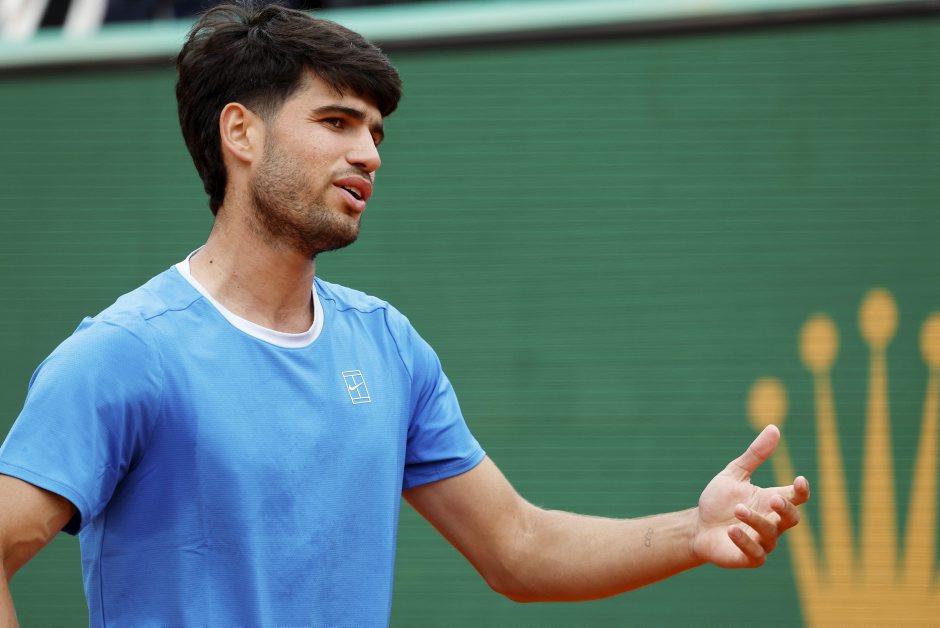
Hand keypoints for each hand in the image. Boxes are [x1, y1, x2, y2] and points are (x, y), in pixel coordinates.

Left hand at [691, 425, 809, 567]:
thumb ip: (755, 455)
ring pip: (771, 534)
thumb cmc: (720, 501)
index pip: (795, 497)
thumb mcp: (735, 474)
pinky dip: (744, 542)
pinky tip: (731, 530)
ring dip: (755, 521)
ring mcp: (763, 542)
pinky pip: (755, 554)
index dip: (801, 491)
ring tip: (737, 509)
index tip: (799, 480)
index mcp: (772, 501)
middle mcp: (772, 523)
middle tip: (772, 497)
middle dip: (784, 508)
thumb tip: (774, 427)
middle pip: (792, 518)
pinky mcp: (749, 558)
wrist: (698, 526)